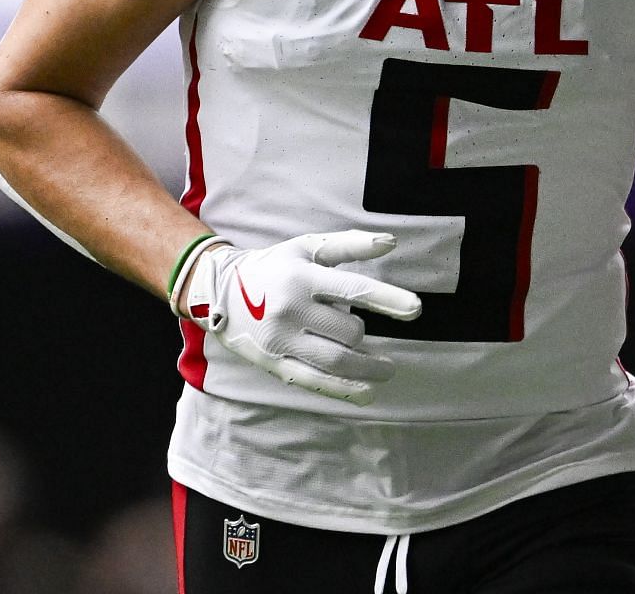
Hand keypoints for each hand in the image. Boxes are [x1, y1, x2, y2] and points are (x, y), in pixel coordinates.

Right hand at [177, 230, 421, 403]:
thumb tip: (392, 242)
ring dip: (368, 368)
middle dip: (363, 333)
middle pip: (347, 330)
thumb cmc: (276, 266)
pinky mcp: (274, 363)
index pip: (352, 289)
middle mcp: (291, 309)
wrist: (219, 291)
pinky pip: (314, 382)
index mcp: (302, 276)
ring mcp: (281, 340)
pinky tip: (367, 392)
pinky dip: (344, 390)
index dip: (387, 299)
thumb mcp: (307, 247)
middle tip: (365, 334)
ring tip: (387, 368)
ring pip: (335, 361)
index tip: (415, 309)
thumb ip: (349, 245)